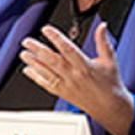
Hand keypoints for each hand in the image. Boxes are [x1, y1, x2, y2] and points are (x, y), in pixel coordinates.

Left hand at [19, 22, 133, 134]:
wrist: (110, 107)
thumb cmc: (110, 84)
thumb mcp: (110, 60)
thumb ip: (103, 42)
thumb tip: (102, 26)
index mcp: (85, 66)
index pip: (68, 49)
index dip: (56, 38)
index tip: (46, 29)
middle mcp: (74, 76)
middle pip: (53, 61)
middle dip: (38, 50)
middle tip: (27, 41)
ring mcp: (67, 86)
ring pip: (47, 73)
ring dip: (34, 63)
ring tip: (24, 54)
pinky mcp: (63, 93)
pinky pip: (47, 85)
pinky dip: (36, 78)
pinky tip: (28, 70)